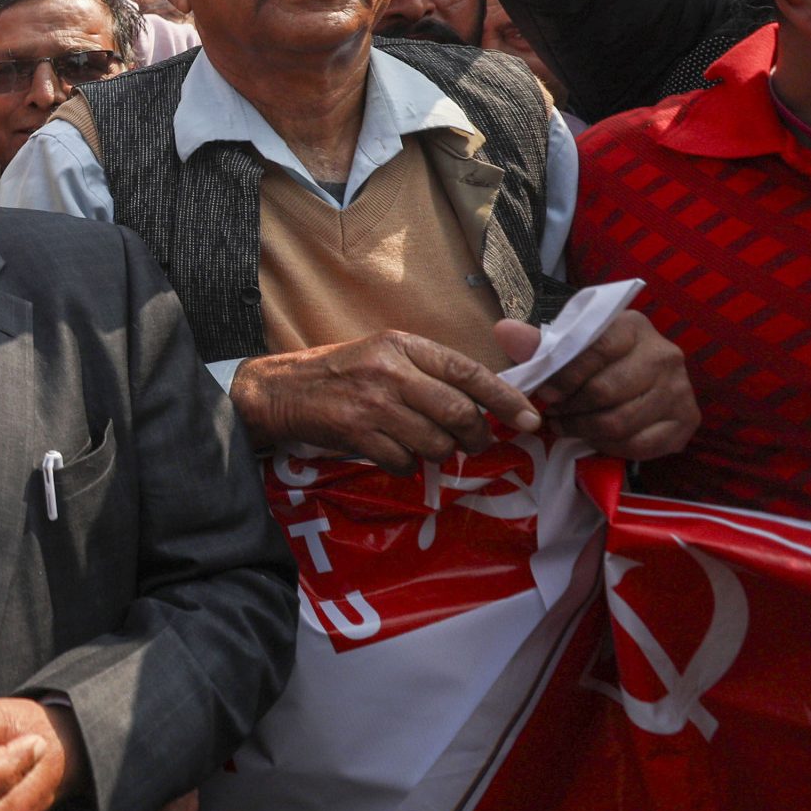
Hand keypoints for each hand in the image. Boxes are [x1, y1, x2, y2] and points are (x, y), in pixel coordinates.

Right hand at [230, 329, 542, 471]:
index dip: (505, 398)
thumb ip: (427, 371)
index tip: (530, 418)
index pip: (468, 371)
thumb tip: (480, 402)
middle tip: (475, 444)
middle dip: (476, 436)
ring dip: (439, 454)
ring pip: (435, 443)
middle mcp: (391, 371)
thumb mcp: (384, 355)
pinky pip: (403, 462)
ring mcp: (373, 404)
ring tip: (426, 447)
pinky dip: (405, 465)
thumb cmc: (340, 372)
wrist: (281, 389)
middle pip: (458, 412)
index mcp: (403, 346)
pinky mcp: (357, 433)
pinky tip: (393, 453)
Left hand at [493, 310, 698, 460]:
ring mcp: (680, 389)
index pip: (595, 350)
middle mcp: (664, 355)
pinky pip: (641, 445)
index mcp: (633, 327)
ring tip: (567, 426)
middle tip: (553, 416)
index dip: (563, 377)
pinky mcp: (687, 421)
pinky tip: (596, 439)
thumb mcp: (568, 348)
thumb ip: (538, 344)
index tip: (544, 395)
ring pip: (620, 422)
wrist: (643, 379)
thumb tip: (504, 330)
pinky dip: (610, 447)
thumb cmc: (597, 362)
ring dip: (584, 430)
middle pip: (606, 391)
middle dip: (571, 409)